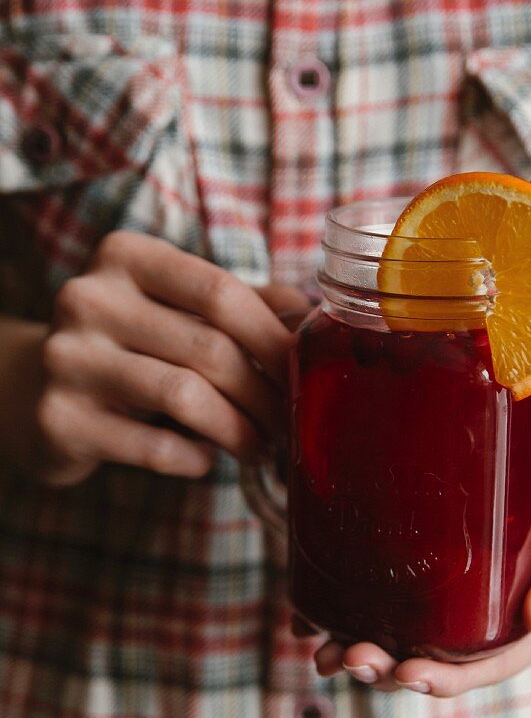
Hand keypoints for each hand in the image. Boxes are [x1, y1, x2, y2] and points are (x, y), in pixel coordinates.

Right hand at [23, 231, 308, 485]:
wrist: (32, 390)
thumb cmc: (128, 344)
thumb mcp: (177, 309)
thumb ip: (241, 304)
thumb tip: (310, 314)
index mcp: (125, 257)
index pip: (219, 290)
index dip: (273, 335)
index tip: (304, 370)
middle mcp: (88, 299)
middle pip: (209, 347)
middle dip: (265, 393)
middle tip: (292, 421)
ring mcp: (67, 359)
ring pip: (185, 396)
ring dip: (239, 430)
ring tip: (262, 447)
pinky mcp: (60, 420)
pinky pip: (153, 446)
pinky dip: (194, 458)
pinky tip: (206, 459)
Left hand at [304, 403, 530, 696]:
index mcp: (530, 610)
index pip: (489, 663)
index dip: (450, 679)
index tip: (409, 675)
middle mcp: (483, 603)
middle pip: (434, 655)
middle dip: (389, 670)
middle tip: (349, 658)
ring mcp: (447, 576)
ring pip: (399, 631)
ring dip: (361, 650)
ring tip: (324, 650)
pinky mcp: (416, 542)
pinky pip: (377, 585)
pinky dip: (342, 607)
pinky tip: (308, 612)